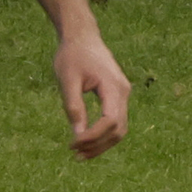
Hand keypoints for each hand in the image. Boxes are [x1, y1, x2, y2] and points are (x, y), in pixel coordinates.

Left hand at [54, 27, 129, 158]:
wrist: (82, 36)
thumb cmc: (72, 56)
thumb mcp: (68, 81)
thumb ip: (74, 107)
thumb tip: (77, 136)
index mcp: (113, 87)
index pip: (110, 121)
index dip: (93, 136)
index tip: (72, 143)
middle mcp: (123, 92)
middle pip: (119, 129)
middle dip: (98, 145)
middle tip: (74, 154)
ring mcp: (123, 94)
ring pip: (120, 128)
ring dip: (102, 144)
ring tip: (79, 153)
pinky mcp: (117, 96)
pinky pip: (115, 121)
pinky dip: (103, 135)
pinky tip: (86, 141)